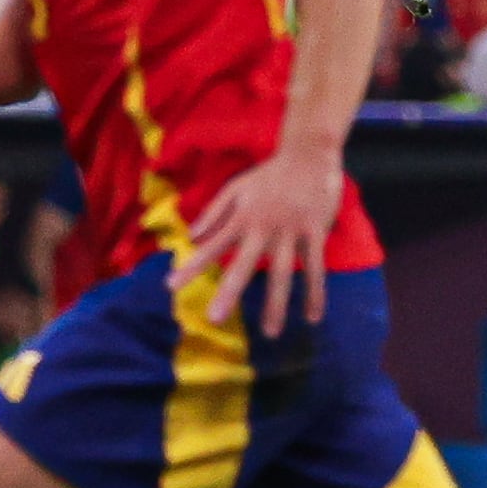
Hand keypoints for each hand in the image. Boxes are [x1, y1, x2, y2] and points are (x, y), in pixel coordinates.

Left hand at [169, 145, 341, 337]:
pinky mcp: (315, 233)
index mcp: (241, 218)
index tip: (170, 286)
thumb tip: (191, 236)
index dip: (191, 265)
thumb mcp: (236, 188)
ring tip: (270, 333)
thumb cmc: (270, 173)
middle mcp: (262, 228)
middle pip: (243, 265)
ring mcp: (290, 232)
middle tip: (214, 319)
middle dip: (228, 292)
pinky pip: (315, 268)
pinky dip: (314, 293)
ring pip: (282, 274)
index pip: (211, 246)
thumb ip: (213, 213)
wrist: (309, 154)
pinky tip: (312, 317)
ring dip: (276, 304)